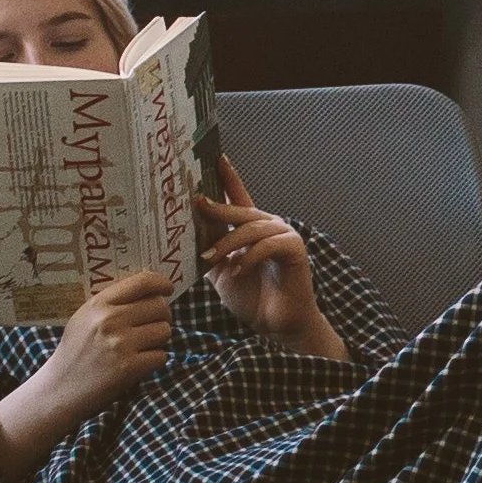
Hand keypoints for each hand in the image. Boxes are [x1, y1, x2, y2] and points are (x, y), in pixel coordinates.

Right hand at [0, 269, 174, 474]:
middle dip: (162, 317)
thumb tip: (150, 293)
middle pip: (160, 306)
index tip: (168, 289)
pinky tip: (138, 364)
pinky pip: (161, 356)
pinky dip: (154, 361)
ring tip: (142, 348)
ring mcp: (120, 344)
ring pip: (165, 331)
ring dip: (159, 340)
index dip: (161, 282)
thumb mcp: (84, 318)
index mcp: (99, 303)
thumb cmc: (74, 353)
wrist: (59, 389)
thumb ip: (111, 304)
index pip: (142, 282)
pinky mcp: (129, 367)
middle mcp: (110, 319)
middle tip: (152, 327)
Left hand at [199, 170, 344, 361]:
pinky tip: (238, 271)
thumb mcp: (222, 272)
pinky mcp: (295, 250)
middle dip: (218, 207)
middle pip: (241, 210)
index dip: (228, 177)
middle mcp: (270, 226)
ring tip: (211, 258)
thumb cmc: (252, 298)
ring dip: (228, 243)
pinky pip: (269, 246)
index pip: (238, 197)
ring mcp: (285, 235)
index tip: (215, 157)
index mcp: (253, 228)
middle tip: (197, 203)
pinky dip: (250, 258)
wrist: (277, 325)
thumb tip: (186, 234)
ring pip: (252, 229)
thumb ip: (210, 250)